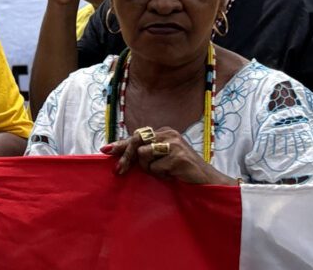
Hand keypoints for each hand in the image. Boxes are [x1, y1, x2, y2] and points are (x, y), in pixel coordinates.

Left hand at [101, 127, 235, 184]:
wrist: (208, 181)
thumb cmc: (181, 170)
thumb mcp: (161, 158)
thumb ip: (143, 152)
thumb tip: (112, 149)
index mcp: (164, 132)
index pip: (137, 135)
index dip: (121, 144)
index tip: (105, 150)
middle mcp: (169, 134)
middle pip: (136, 141)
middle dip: (126, 157)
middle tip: (118, 171)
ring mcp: (174, 144)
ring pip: (143, 154)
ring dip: (149, 168)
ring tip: (164, 172)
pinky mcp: (178, 157)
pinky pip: (155, 168)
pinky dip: (160, 175)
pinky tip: (173, 176)